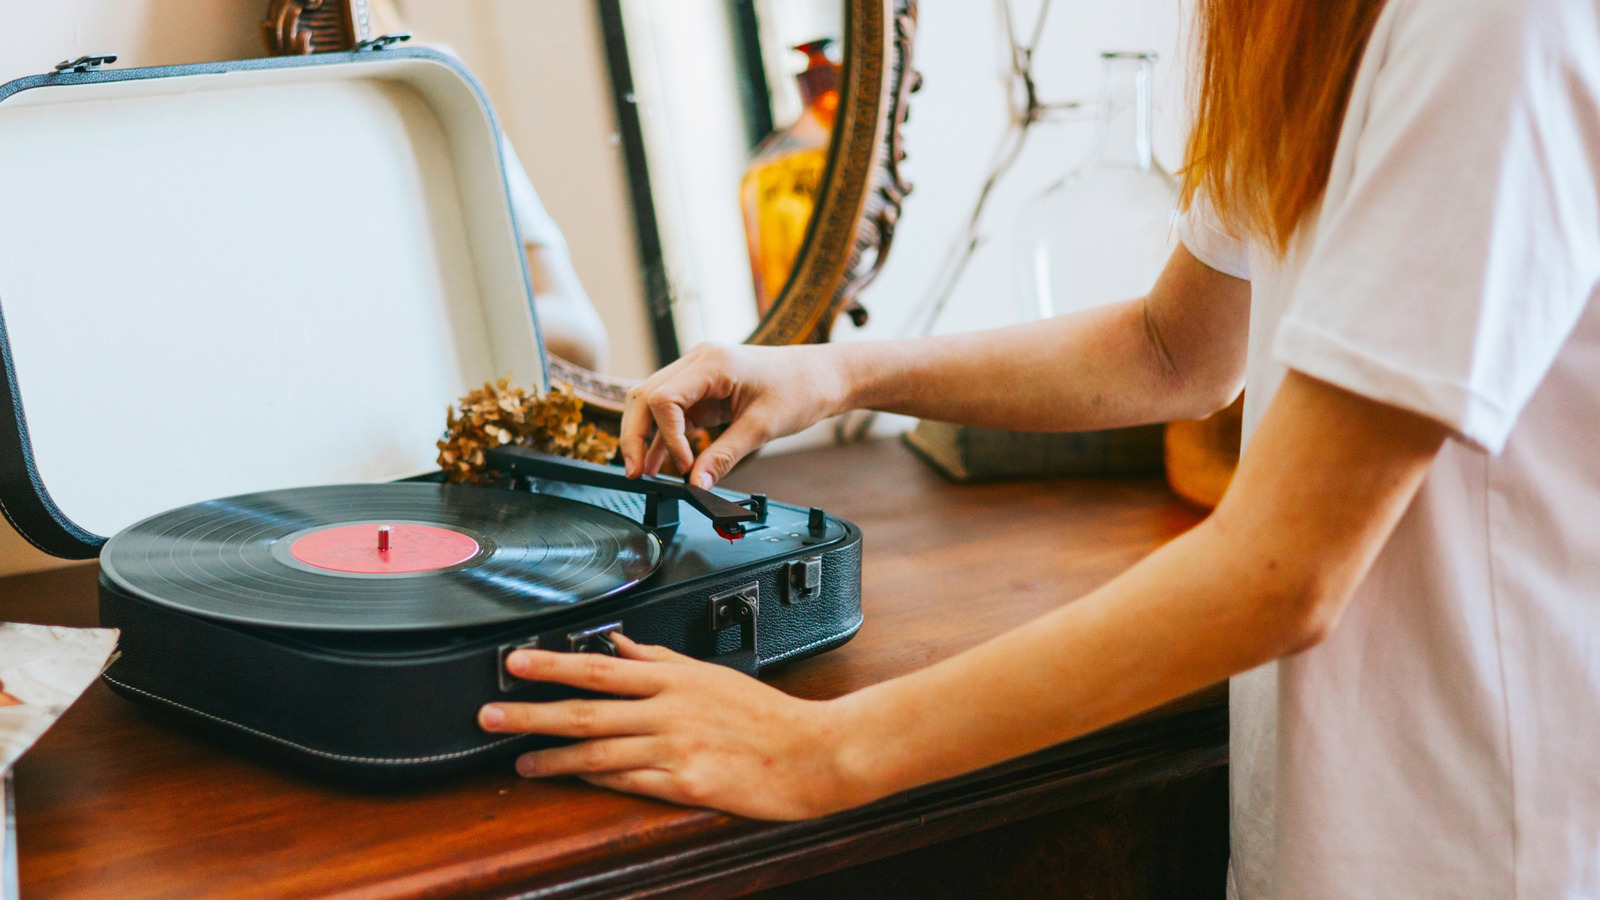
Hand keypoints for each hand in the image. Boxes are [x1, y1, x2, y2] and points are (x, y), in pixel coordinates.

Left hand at [478, 634, 858, 820]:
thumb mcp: (712, 673)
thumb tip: (621, 642)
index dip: (552, 665)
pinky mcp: (685, 785)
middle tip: (488, 714)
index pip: (600, 667)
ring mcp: (675, 750)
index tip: (513, 662)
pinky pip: (629, 783)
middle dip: (531, 713)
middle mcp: (669, 711)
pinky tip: (574, 780)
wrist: (811, 754)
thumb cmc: (766, 715)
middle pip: (586, 710)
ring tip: (520, 762)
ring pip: (599, 753)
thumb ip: (662, 659)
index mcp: (675, 679)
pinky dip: (597, 781)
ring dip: (554, 758)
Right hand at [620, 343, 849, 486]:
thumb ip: (723, 457)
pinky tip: (661, 463)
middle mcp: (698, 361)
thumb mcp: (762, 428)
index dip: (666, 437)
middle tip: (635, 473)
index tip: (684, 467)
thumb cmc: (801, 390)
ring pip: (653, 402)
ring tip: (642, 473)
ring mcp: (699, 373)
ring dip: (646, 436)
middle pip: (645, 396)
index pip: (662, 398)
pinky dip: (666, 436)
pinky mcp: (705, 388)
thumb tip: (695, 487)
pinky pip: (674, 411)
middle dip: (636, 435)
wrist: (825, 376)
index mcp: (712, 363)